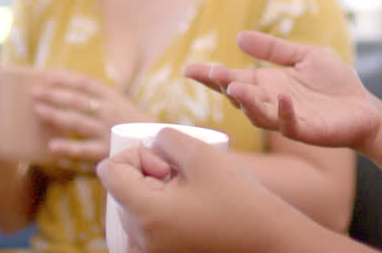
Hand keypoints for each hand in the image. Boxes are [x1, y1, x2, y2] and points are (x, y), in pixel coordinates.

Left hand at [31, 70, 152, 162]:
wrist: (161, 147)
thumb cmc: (137, 126)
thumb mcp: (124, 105)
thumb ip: (102, 100)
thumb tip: (72, 94)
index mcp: (114, 97)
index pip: (86, 83)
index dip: (65, 78)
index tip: (46, 75)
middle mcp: (110, 111)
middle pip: (77, 100)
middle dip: (54, 95)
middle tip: (33, 92)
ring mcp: (108, 131)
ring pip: (77, 122)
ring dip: (56, 115)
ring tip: (38, 111)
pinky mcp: (108, 152)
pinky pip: (84, 150)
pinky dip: (68, 148)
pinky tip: (52, 146)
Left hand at [96, 128, 283, 252]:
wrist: (272, 242)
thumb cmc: (241, 199)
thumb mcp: (202, 154)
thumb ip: (167, 138)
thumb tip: (150, 142)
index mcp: (146, 214)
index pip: (109, 172)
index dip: (135, 156)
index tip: (167, 165)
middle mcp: (142, 243)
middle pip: (121, 194)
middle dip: (146, 178)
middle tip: (184, 180)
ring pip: (133, 216)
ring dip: (152, 199)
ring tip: (189, 197)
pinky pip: (142, 239)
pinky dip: (153, 223)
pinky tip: (182, 216)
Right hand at [186, 31, 379, 149]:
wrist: (366, 109)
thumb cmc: (335, 84)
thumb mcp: (304, 56)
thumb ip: (273, 49)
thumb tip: (238, 38)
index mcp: (266, 85)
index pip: (232, 80)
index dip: (211, 76)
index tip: (189, 69)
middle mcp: (270, 103)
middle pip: (239, 98)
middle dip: (224, 87)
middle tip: (213, 75)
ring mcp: (287, 119)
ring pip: (258, 115)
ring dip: (247, 102)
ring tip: (236, 88)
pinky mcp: (307, 130)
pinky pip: (290, 125)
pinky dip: (285, 113)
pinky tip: (282, 99)